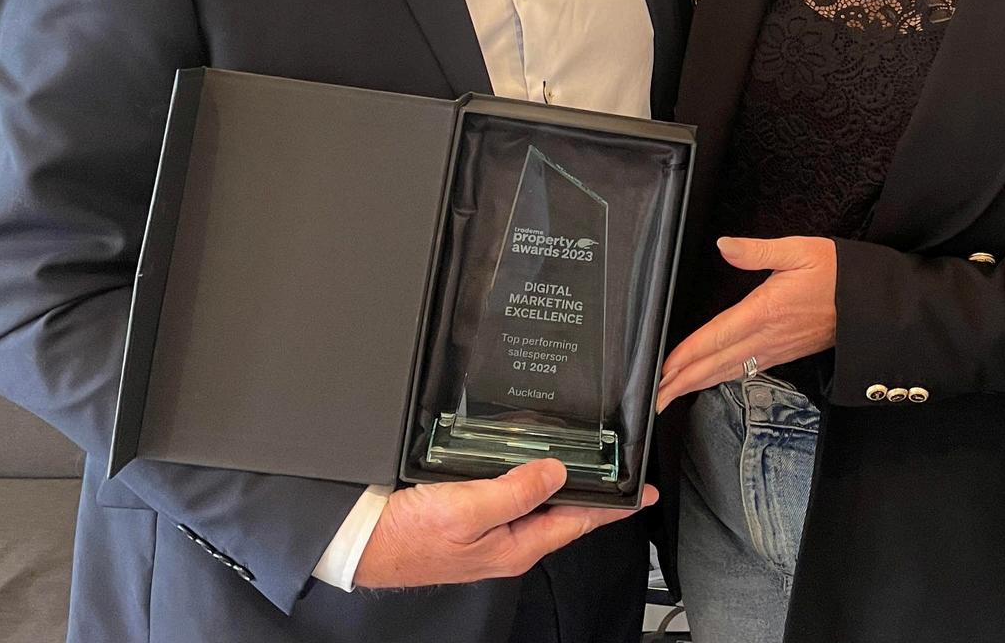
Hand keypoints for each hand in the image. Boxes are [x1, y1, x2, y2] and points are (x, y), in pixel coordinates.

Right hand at [352, 459, 653, 588]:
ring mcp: (489, 530)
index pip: (579, 521)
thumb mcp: (468, 510)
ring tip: (586, 458)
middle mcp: (508, 540)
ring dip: (561, 479)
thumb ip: (516, 491)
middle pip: (563, 510)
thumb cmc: (407, 536)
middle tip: (619, 466)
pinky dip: (526, 473)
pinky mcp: (469, 515)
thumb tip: (557, 472)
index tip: (643, 493)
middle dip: (593, 489)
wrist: (361, 541)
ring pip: (537, 499)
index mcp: (516, 545)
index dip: (613, 506)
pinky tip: (528, 458)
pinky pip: (510, 492)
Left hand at [654, 236, 837, 410]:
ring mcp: (776, 350)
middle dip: (683, 381)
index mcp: (764, 311)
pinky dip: (722, 378)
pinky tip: (711, 380)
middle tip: (655, 396)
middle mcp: (767, 337)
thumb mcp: (798, 250)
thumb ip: (757, 250)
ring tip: (672, 394)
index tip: (664, 368)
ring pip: (729, 371)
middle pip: (716, 363)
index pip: (716, 337)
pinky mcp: (785, 353)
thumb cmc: (836, 272)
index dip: (687, 354)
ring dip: (698, 383)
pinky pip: (746, 370)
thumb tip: (723, 245)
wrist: (871, 303)